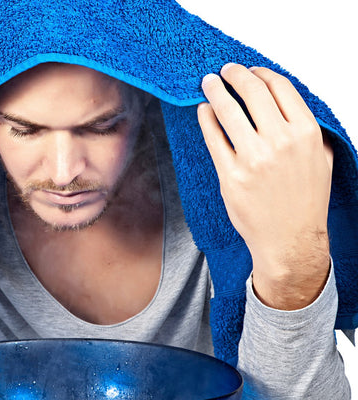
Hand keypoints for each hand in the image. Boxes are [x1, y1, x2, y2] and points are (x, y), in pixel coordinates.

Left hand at [197, 64, 333, 309]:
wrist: (289, 240)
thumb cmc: (305, 202)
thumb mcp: (320, 158)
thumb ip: (306, 129)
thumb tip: (282, 104)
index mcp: (305, 133)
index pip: (280, 88)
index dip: (261, 73)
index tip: (250, 70)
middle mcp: (280, 142)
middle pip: (252, 92)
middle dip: (235, 75)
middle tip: (225, 71)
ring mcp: (253, 159)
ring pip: (228, 112)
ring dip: (215, 91)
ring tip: (209, 83)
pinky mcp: (230, 175)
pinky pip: (213, 138)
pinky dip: (206, 119)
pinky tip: (204, 111)